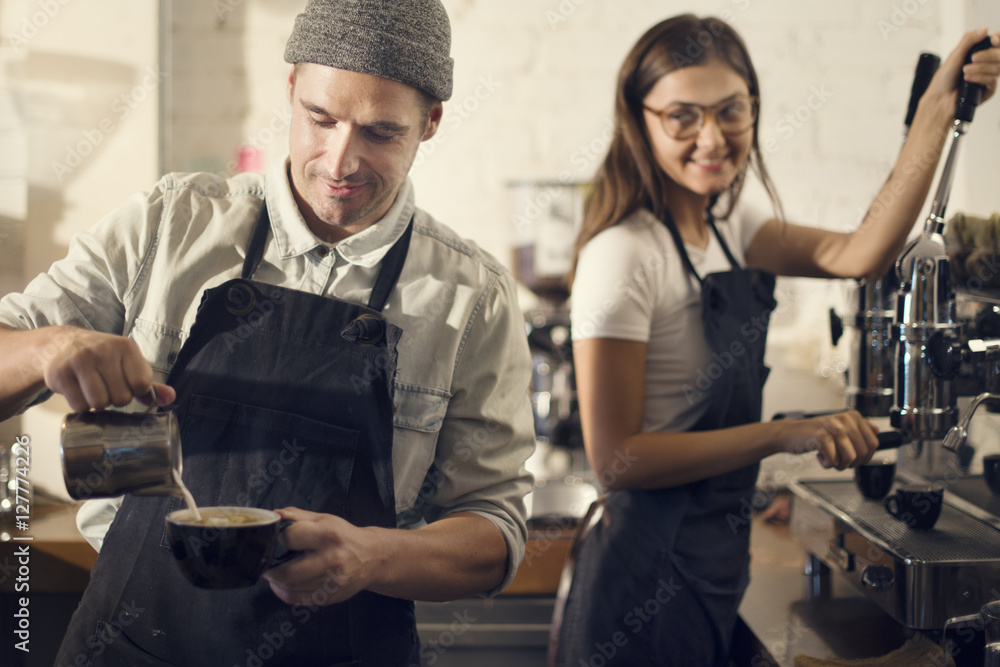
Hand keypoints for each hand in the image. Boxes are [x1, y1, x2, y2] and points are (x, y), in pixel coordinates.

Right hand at [40, 326, 174, 410]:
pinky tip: (79, 391)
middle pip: (121, 398)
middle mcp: (103, 350)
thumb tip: (171, 398)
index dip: (137, 392)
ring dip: (98, 404)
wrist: (62, 344)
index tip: (128, 386)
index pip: (142, 384)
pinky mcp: (60, 373)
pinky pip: (79, 406)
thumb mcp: (129, 364)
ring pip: (99, 403)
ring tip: (94, 390)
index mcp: (126, 347)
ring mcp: (79, 360)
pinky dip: (81, 405)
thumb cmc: (103, 358)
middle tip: (108, 387)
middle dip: (116, 399)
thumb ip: (150, 384)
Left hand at [263, 507, 382, 606]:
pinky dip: (284, 592)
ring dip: (277, 581)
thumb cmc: (343, 536)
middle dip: (271, 569)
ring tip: (278, 572)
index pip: (290, 538)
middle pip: (288, 572)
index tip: (279, 539)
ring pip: (290, 588)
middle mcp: (331, 560)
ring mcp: (331, 582)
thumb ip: (297, 516)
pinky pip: (296, 599)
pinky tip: (285, 584)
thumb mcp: (324, 519)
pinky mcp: (329, 597)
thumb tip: (273, 515)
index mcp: (328, 535)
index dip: (279, 537)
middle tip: (268, 564)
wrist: (371, 557)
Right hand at [773, 410, 877, 470]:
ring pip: (851, 458)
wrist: (789, 433)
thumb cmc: (813, 433)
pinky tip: (820, 456)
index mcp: (852, 417)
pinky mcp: (822, 437)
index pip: (874, 443)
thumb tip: (876, 431)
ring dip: (839, 464)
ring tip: (829, 457)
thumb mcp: (838, 427)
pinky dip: (827, 464)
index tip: (853, 457)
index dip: (865, 456)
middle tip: (838, 458)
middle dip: (852, 462)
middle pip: (863, 453)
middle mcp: (845, 420)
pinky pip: (834, 461)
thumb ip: (858, 428)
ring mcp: (833, 427)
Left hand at [925, 27, 999, 107]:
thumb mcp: (955, 55)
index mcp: (980, 53)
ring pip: (997, 68)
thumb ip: (969, 40)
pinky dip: (979, 78)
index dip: (999, 40)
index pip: (997, 43)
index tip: (993, 40)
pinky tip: (967, 79)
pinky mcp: (989, 89)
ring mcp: (989, 76)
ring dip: (980, 68)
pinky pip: (992, 80)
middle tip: (973, 58)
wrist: (940, 98)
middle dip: (988, 55)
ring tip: (964, 71)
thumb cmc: (945, 77)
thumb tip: (984, 28)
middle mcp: (987, 64)